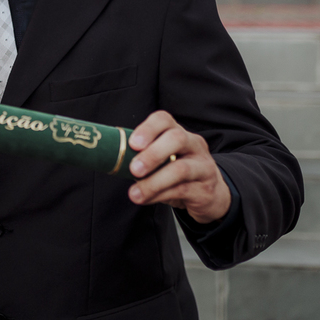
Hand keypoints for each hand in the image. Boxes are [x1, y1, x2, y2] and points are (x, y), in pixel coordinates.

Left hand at [126, 110, 230, 224]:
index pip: (164, 119)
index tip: (132, 143)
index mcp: (178, 132)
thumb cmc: (177, 174)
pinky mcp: (205, 188)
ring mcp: (203, 165)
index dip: (148, 129)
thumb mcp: (162, 161)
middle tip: (134, 169)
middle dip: (152, 154)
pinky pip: (182, 190)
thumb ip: (141, 157)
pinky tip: (145, 199)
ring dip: (154, 182)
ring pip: (180, 169)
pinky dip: (160, 196)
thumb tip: (108, 157)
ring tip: (134, 193)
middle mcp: (193, 144)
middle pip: (176, 139)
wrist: (211, 195)